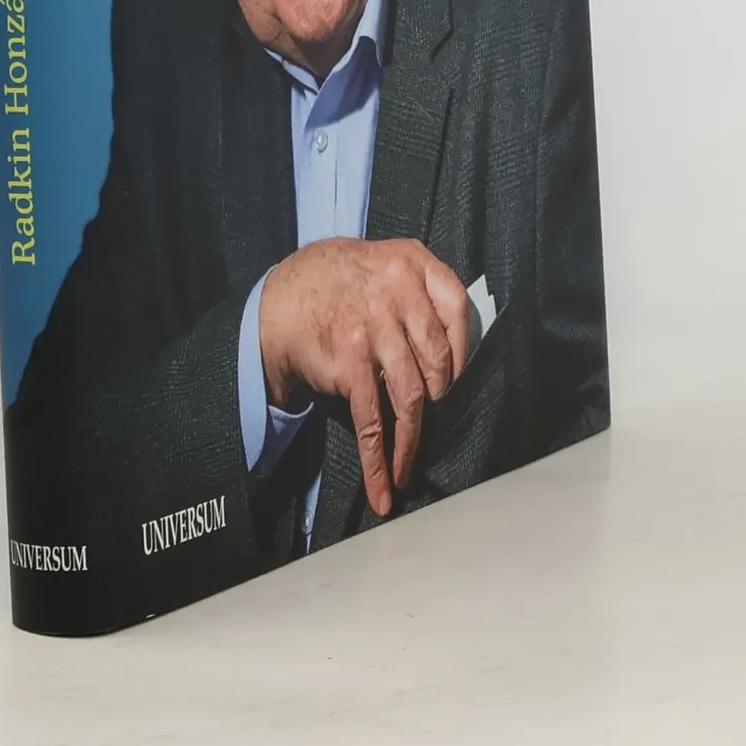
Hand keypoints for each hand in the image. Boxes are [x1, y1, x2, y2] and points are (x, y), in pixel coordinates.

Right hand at [258, 236, 470, 517]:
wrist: (280, 299)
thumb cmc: (340, 281)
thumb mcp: (384, 263)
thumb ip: (420, 289)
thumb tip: (456, 350)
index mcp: (410, 262)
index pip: (457, 306)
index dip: (464, 347)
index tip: (460, 375)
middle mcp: (395, 291)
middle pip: (437, 358)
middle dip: (441, 396)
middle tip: (435, 415)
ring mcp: (372, 328)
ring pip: (410, 396)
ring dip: (412, 441)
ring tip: (409, 469)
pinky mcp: (350, 362)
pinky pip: (372, 418)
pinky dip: (380, 458)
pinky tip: (385, 483)